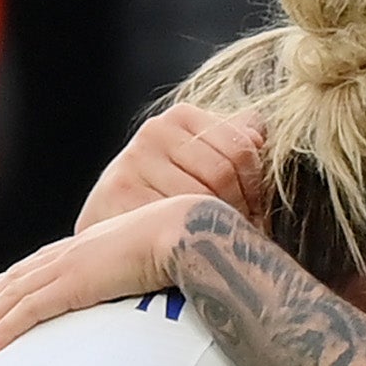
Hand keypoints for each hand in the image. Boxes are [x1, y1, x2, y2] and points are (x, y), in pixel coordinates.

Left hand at [0, 193, 197, 351]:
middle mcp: (70, 253)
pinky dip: (5, 327)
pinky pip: (29, 311)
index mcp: (87, 245)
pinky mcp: (72, 286)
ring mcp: (68, 268)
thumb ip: (138, 272)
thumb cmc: (180, 242)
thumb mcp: (151, 257)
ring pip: (13, 297)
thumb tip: (146, 285)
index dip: (13, 283)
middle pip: (16, 280)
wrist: (184, 230)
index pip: (38, 266)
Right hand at [74, 101, 264, 231]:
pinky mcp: (120, 192)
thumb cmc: (161, 198)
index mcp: (181, 117)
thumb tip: (260, 134)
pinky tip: (185, 248)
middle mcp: (154, 131)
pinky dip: (186, 238)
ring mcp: (135, 160)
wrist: (105, 234)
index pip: (241, 147)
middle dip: (239, 208)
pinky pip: (172, 218)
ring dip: (215, 227)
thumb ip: (233, 144)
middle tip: (240, 233)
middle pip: (223, 172)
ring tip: (216, 242)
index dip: (255, 187)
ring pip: (201, 198)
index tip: (254, 211)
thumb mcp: (198, 164)